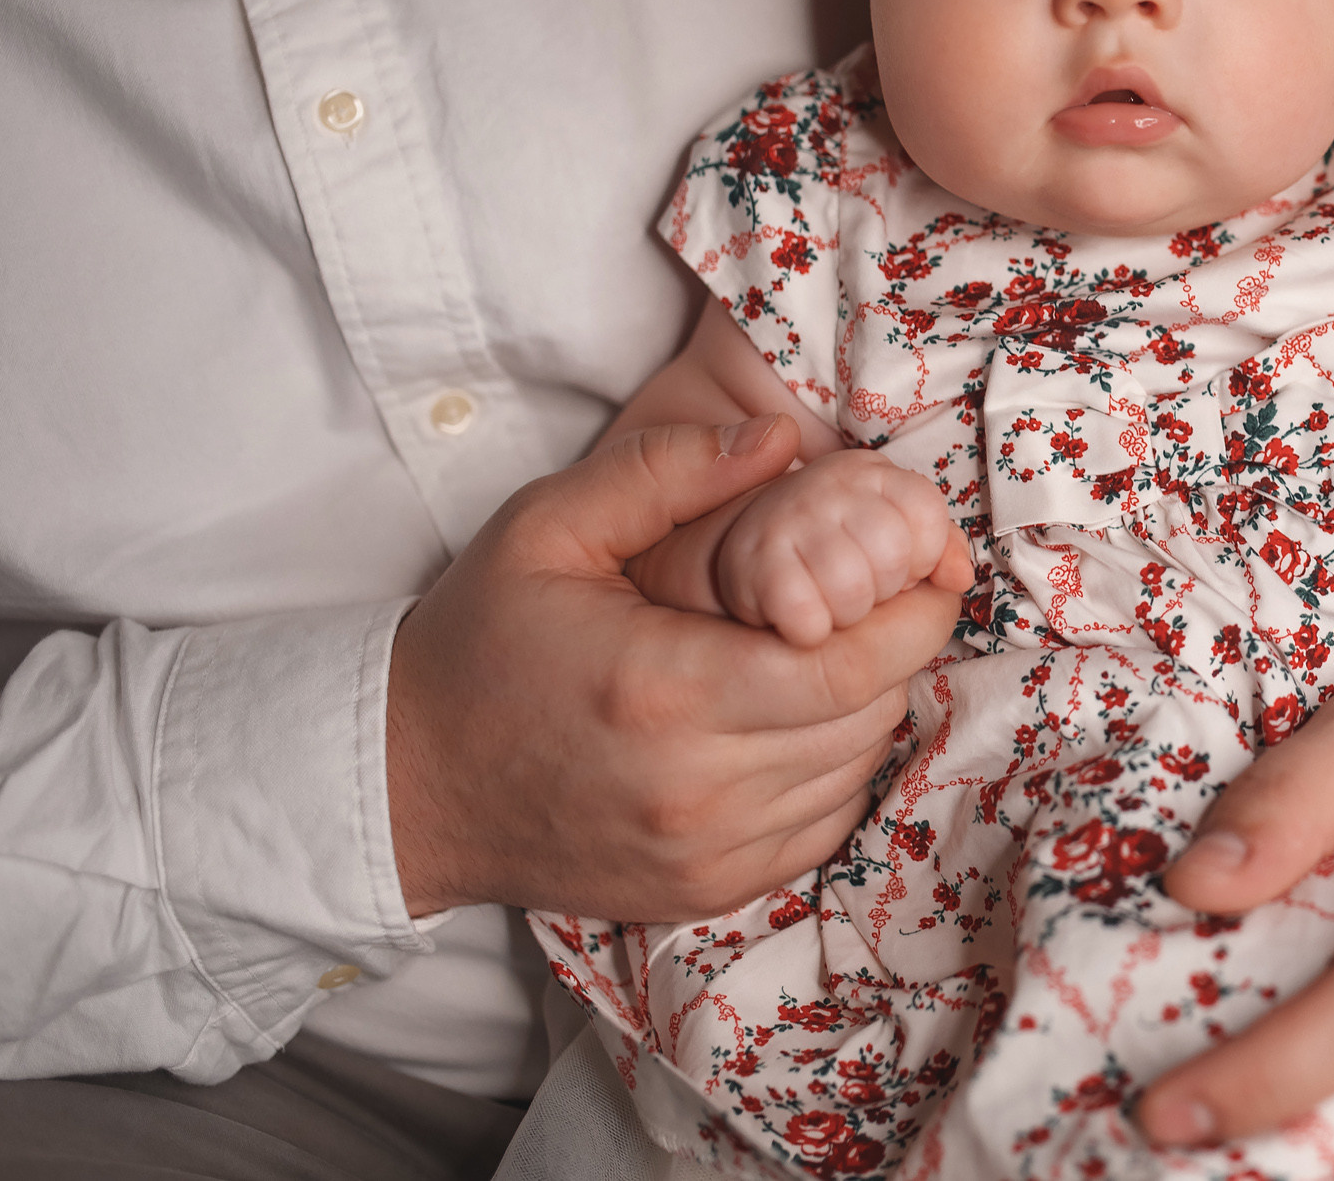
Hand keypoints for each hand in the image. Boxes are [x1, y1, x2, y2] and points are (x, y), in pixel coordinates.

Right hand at [386, 416, 961, 920]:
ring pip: (855, 771)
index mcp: (667, 691)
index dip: (914, 611)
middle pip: (868, 715)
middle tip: (874, 595)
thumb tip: (784, 441)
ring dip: (863, 708)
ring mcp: (706, 854)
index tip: (924, 566)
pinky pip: (823, 826)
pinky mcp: (707, 892)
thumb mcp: (549, 526)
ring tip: (823, 650)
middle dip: (892, 649)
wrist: (409, 783)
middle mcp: (696, 788)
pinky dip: (832, 770)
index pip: (853, 661)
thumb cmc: (481, 642)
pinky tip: (793, 720)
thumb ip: (669, 470)